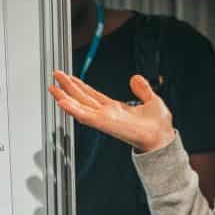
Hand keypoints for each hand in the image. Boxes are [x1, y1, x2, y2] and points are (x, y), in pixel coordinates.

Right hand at [48, 71, 174, 152]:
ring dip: (65, 97)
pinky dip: (73, 109)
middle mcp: (107, 114)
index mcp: (116, 109)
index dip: (80, 86)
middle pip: (82, 98)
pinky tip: (62, 102)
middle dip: (68, 87)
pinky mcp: (104, 124)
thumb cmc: (159, 126)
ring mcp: (104, 119)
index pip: (92, 95)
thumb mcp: (152, 100)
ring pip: (79, 106)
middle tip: (55, 76)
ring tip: (53, 87)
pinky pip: (85, 116)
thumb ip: (142, 89)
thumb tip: (135, 78)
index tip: (69, 77)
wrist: (162, 137)